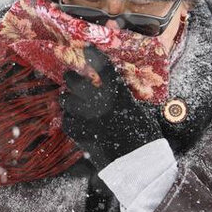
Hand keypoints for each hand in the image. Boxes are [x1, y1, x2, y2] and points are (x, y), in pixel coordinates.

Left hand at [59, 44, 161, 171]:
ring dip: (67, 99)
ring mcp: (87, 117)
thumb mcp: (139, 111)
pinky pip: (66, 121)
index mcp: (118, 93)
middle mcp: (100, 101)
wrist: (138, 163)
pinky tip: (74, 121)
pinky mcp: (80, 133)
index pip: (103, 66)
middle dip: (71, 78)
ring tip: (69, 100)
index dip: (93, 54)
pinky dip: (68, 119)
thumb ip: (123, 98)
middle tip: (70, 78)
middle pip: (75, 80)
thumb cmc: (145, 137)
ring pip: (66, 100)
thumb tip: (116, 92)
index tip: (87, 48)